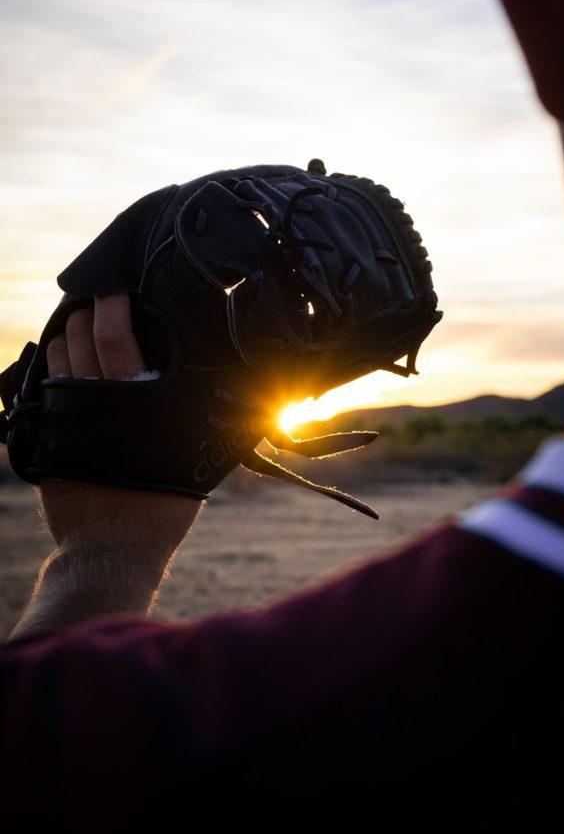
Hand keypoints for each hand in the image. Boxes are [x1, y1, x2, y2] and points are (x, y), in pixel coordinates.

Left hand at [40, 292, 201, 555]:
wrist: (112, 548)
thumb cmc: (163, 503)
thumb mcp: (198, 456)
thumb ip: (214, 418)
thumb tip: (250, 395)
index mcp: (133, 400)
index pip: (112, 334)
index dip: (111, 301)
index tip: (115, 286)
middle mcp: (93, 401)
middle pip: (77, 337)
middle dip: (84, 312)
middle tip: (97, 302)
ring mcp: (65, 417)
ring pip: (57, 358)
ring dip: (66, 336)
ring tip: (79, 328)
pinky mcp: (47, 435)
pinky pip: (43, 387)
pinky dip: (52, 367)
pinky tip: (63, 363)